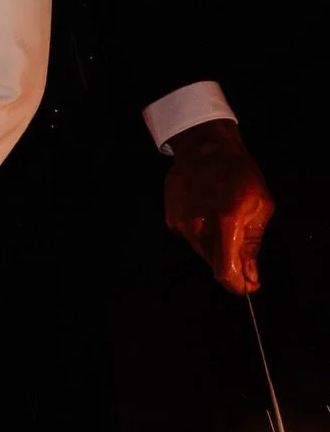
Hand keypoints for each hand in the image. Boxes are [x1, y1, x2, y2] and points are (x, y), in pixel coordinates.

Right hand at [164, 119, 273, 293]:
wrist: (204, 144)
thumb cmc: (239, 172)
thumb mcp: (260, 205)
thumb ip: (252, 244)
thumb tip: (249, 275)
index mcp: (224, 221)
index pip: (225, 272)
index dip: (237, 286)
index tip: (248, 286)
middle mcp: (197, 226)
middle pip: (213, 264)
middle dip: (230, 264)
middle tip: (242, 251)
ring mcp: (180, 221)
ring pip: (202, 251)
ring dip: (216, 247)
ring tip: (223, 220)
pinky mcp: (170, 217)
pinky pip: (190, 237)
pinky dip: (202, 233)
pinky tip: (207, 211)